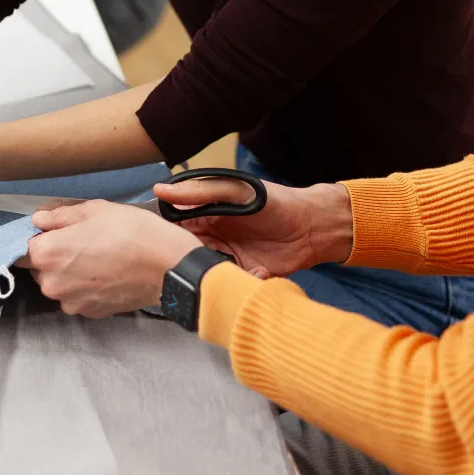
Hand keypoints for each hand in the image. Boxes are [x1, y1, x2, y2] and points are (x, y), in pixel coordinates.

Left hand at [23, 201, 202, 317]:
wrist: (167, 266)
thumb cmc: (131, 232)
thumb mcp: (95, 210)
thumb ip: (59, 216)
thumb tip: (40, 220)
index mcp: (46, 253)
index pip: (25, 247)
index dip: (42, 238)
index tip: (59, 233)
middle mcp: (51, 283)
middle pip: (41, 269)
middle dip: (56, 257)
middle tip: (85, 243)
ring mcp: (70, 302)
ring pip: (61, 285)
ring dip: (71, 274)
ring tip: (100, 260)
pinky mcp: (90, 313)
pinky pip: (79, 298)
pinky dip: (87, 288)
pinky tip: (108, 275)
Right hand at [154, 178, 352, 277]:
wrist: (312, 228)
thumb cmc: (275, 202)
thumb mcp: (235, 191)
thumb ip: (200, 192)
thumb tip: (161, 189)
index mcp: (204, 214)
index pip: (173, 227)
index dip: (166, 236)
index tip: (164, 244)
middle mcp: (210, 237)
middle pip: (184, 253)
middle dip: (189, 261)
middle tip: (201, 261)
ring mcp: (224, 258)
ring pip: (204, 272)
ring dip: (214, 274)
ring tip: (233, 266)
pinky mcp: (240, 275)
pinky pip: (227, 284)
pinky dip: (238, 282)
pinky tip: (257, 272)